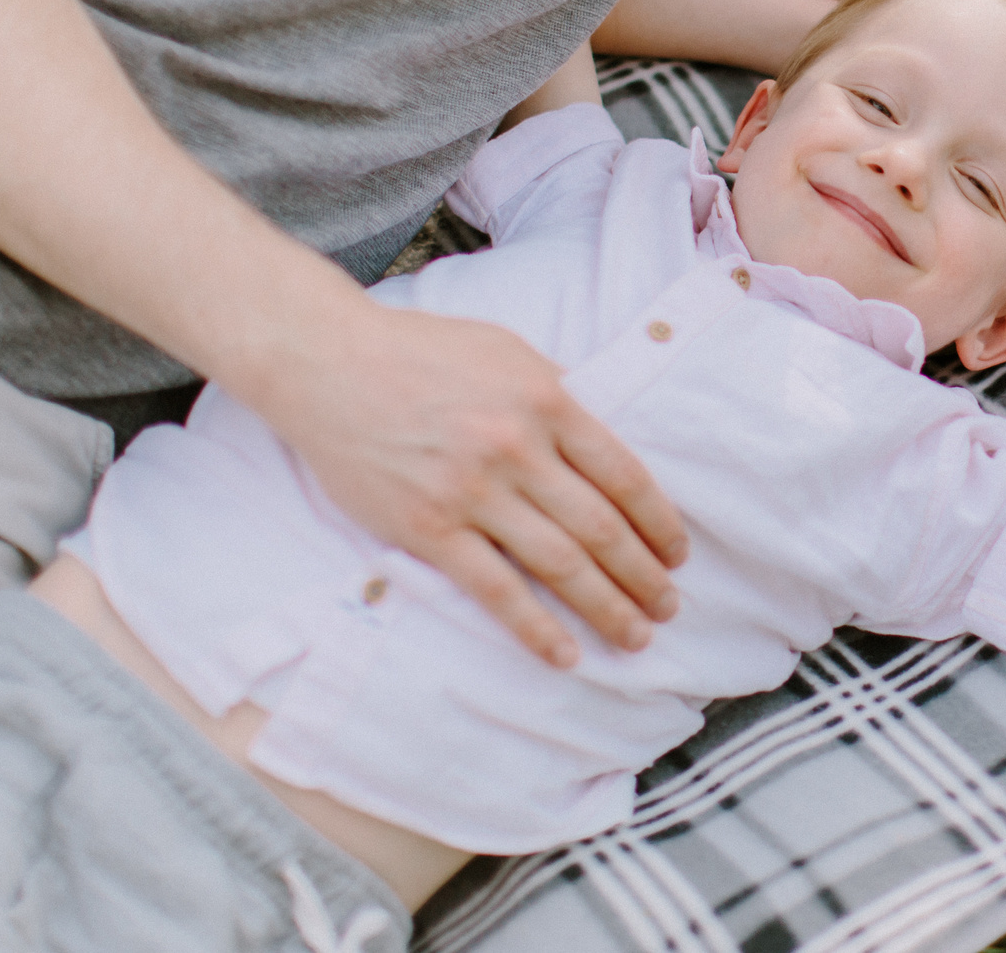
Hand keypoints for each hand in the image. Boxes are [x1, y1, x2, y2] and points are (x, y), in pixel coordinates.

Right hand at [241, 303, 688, 666]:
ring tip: (636, 636)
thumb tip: (605, 433)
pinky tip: (565, 654)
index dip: (659, 522)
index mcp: (547, 400)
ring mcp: (472, 491)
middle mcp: (517, 448)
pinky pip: (493, 589)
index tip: (678, 554)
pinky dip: (535, 628)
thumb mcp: (506, 351)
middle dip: (644, 576)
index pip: (624, 475)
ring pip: (559, 564)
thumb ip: (557, 392)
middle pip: (601, 527)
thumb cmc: (420, 352)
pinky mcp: (427, 527)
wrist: (327, 362)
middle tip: (669, 608)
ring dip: (606, 606)